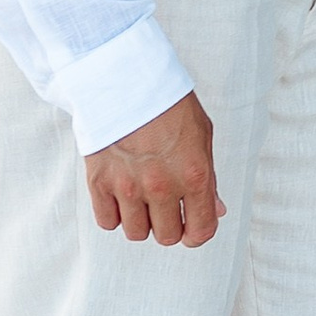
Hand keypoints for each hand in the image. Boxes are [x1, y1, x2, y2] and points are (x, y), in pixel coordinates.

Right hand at [86, 94, 223, 247]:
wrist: (127, 79)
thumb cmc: (169, 104)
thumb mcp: (202, 136)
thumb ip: (209, 179)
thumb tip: (216, 211)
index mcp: (194, 175)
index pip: (201, 230)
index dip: (198, 234)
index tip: (193, 229)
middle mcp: (162, 187)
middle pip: (166, 236)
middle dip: (170, 226)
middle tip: (167, 209)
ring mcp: (128, 187)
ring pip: (136, 233)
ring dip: (142, 221)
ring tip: (143, 199)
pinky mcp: (99, 182)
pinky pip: (107, 221)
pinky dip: (115, 214)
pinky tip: (121, 196)